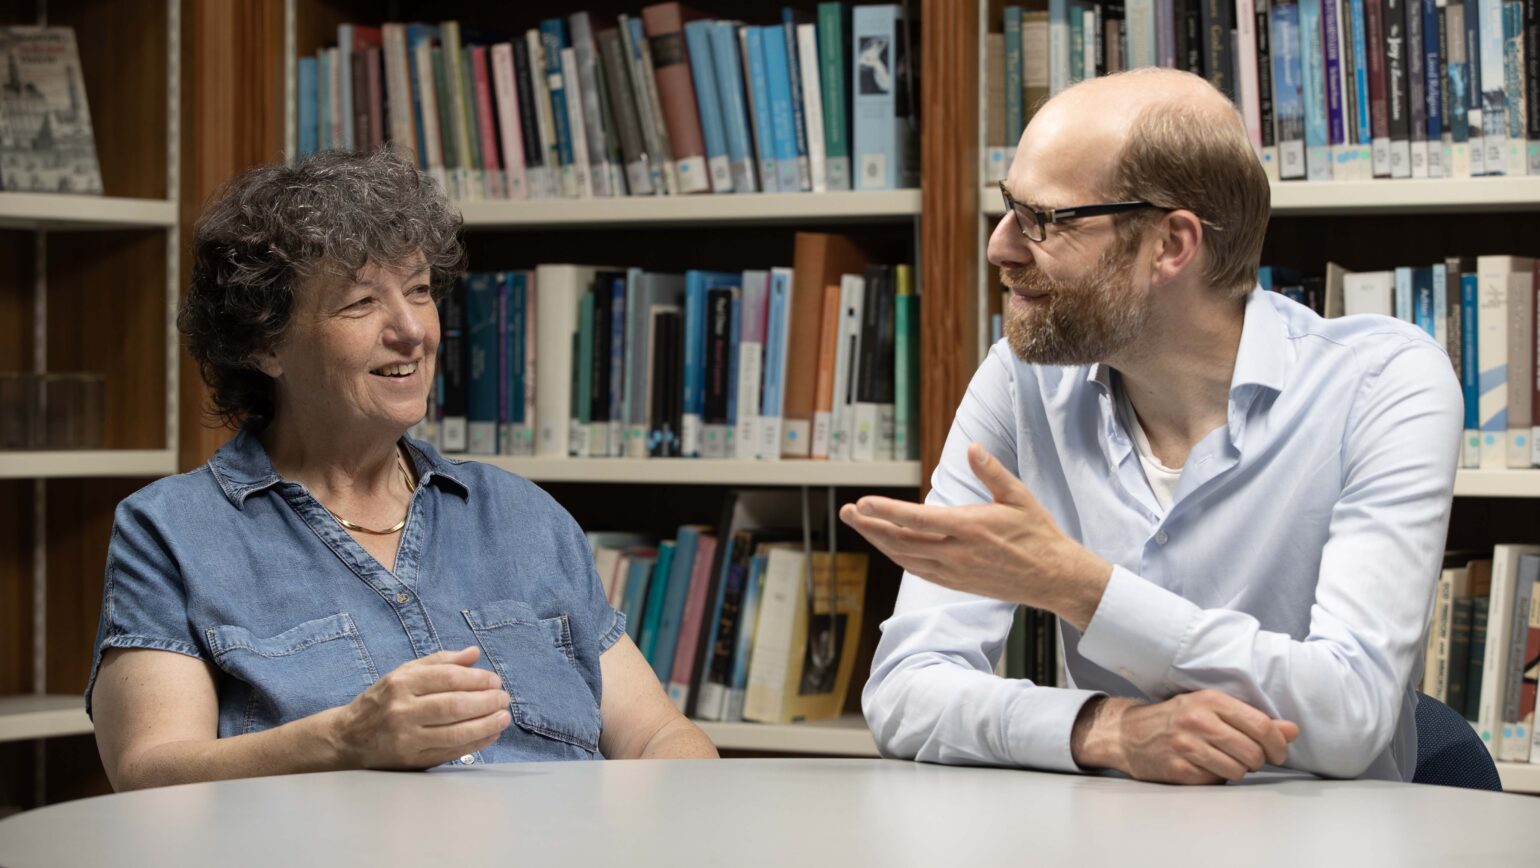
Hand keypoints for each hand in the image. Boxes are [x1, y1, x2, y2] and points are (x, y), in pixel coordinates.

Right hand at [330, 646, 511, 768]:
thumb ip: (440, 662)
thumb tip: (474, 653)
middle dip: (486, 702)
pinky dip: (475, 743)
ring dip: (486, 724)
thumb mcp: (404, 673)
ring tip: (503, 717)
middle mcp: (403, 710)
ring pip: (455, 732)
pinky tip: (490, 734)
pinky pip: (451, 752)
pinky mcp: (412, 760)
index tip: (495, 681)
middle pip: (455, 706)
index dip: (478, 679)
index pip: (449, 678)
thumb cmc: (382, 701)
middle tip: (503, 698)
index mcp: (401, 683)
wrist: (348, 737)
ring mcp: (407, 738)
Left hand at [838, 442, 1112, 627]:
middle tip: (845, 512)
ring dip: (879, 542)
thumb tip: (972, 446)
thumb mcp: (1019, 496)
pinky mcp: (956, 583)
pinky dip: (899, 557)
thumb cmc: (1038, 534)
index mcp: (968, 528)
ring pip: (905, 558)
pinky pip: (919, 571)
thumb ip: (992, 472)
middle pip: (900, 541)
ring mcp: (954, 572)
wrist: (1053, 577)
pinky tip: (888, 547)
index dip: (886, 511)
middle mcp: (956, 553)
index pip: (916, 520)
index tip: (862, 502)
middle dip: (869, 526)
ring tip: (860, 526)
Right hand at [1073, 691, 1300, 784]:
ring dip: (1238, 770)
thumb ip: (1253, 720)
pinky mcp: (1178, 769)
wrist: (1129, 733)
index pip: (1261, 725)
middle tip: (1249, 758)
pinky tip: (1204, 766)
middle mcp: (1198, 720)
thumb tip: (1292, 730)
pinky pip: (1216, 781)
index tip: (1279, 752)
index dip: (1278, 744)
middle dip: (1258, 760)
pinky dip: (1216, 777)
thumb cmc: (1176, 718)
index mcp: (1210, 700)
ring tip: (1224, 760)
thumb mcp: (1212, 708)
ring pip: (1238, 770)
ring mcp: (1186, 746)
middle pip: (1253, 752)